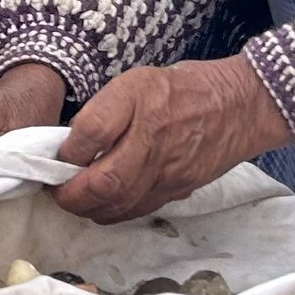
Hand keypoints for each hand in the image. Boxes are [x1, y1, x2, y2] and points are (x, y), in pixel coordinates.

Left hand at [51, 57, 290, 223]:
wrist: (239, 105)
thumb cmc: (182, 89)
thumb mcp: (136, 81)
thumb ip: (103, 110)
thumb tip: (72, 143)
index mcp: (141, 101)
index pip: (92, 131)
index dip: (66, 150)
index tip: (55, 156)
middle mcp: (155, 138)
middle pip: (105, 182)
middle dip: (71, 195)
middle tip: (55, 191)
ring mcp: (169, 170)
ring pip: (120, 205)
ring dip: (88, 209)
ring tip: (73, 200)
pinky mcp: (179, 189)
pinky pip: (139, 210)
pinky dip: (113, 213)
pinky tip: (101, 205)